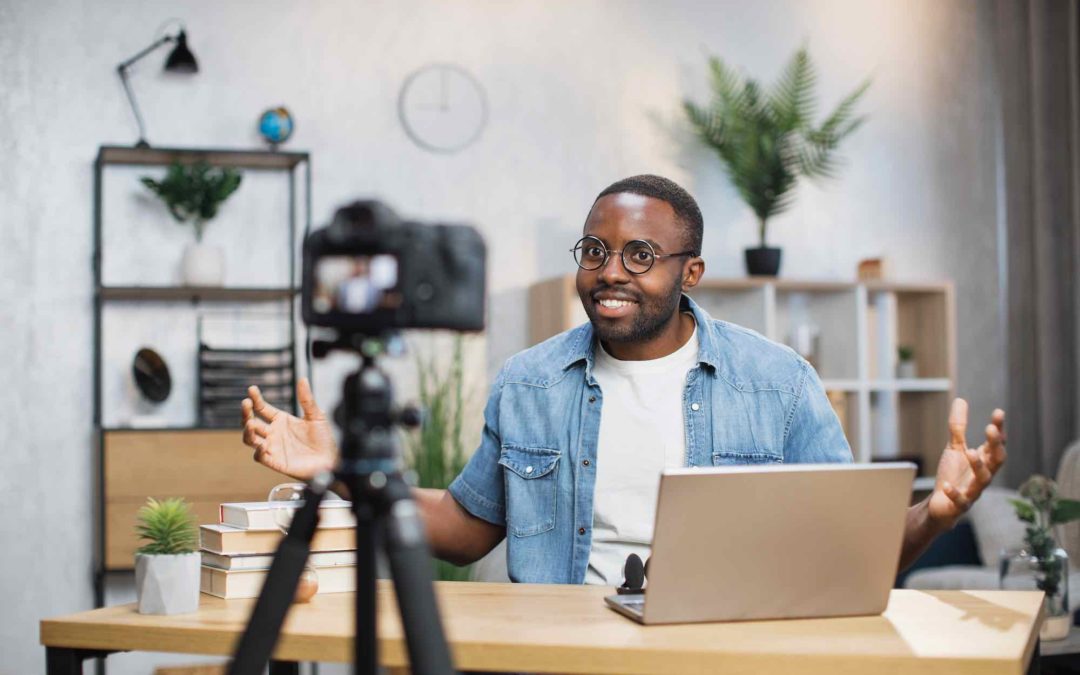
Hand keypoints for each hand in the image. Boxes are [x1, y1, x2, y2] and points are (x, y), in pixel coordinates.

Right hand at [241, 377, 337, 480]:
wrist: (331, 460)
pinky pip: (261, 457)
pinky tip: (262, 445)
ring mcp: (273, 447)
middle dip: (246, 413)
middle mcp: (273, 433)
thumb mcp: (316, 416)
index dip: (256, 399)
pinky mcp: (275, 461)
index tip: (252, 389)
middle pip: (251, 422)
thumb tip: (303, 379)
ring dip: (248, 431)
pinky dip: (259, 451)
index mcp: (281, 420)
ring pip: (251, 439)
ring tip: (250, 423)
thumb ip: (307, 399)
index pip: (262, 408)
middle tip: (246, 403)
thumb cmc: (324, 439)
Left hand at [927, 398, 1006, 527]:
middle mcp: (983, 475)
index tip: (998, 413)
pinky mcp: (960, 505)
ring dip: (978, 466)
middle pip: (996, 460)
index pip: (996, 444)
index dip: (999, 430)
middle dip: (995, 446)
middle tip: (990, 430)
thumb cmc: (952, 475)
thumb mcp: (954, 448)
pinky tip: (946, 485)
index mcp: (984, 461)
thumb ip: (958, 427)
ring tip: (969, 452)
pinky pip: (962, 500)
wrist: (940, 505)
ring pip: (983, 480)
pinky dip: (955, 493)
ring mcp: (973, 491)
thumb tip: (960, 399)